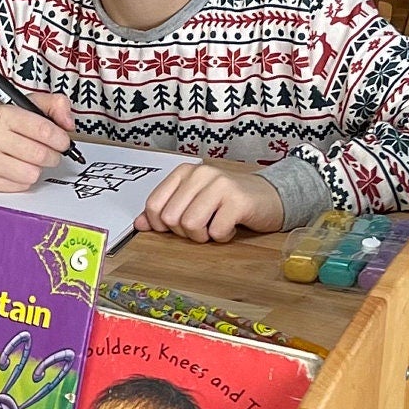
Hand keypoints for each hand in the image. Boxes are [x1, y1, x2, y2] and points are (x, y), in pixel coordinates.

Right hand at [0, 90, 76, 191]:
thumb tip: (69, 124)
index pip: (44, 130)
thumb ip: (53, 105)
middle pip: (41, 155)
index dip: (60, 139)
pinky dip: (25, 178)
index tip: (63, 141)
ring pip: (32, 174)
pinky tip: (18, 167)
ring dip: (38, 168)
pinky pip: (21, 186)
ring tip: (32, 159)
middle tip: (50, 152)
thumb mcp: (24, 104)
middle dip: (53, 155)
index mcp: (3, 115)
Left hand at [134, 161, 289, 242]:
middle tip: (202, 227)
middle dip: (184, 232)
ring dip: (203, 236)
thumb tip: (139, 224)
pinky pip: (216, 231)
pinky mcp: (238, 201)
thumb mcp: (192, 202)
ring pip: (191, 225)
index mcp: (184, 172)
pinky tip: (230, 227)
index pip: (153, 205)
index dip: (161, 225)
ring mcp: (220, 185)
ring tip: (215, 227)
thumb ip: (165, 210)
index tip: (176, 227)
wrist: (269, 197)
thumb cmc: (228, 201)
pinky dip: (222, 237)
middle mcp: (201, 174)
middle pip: (171, 218)